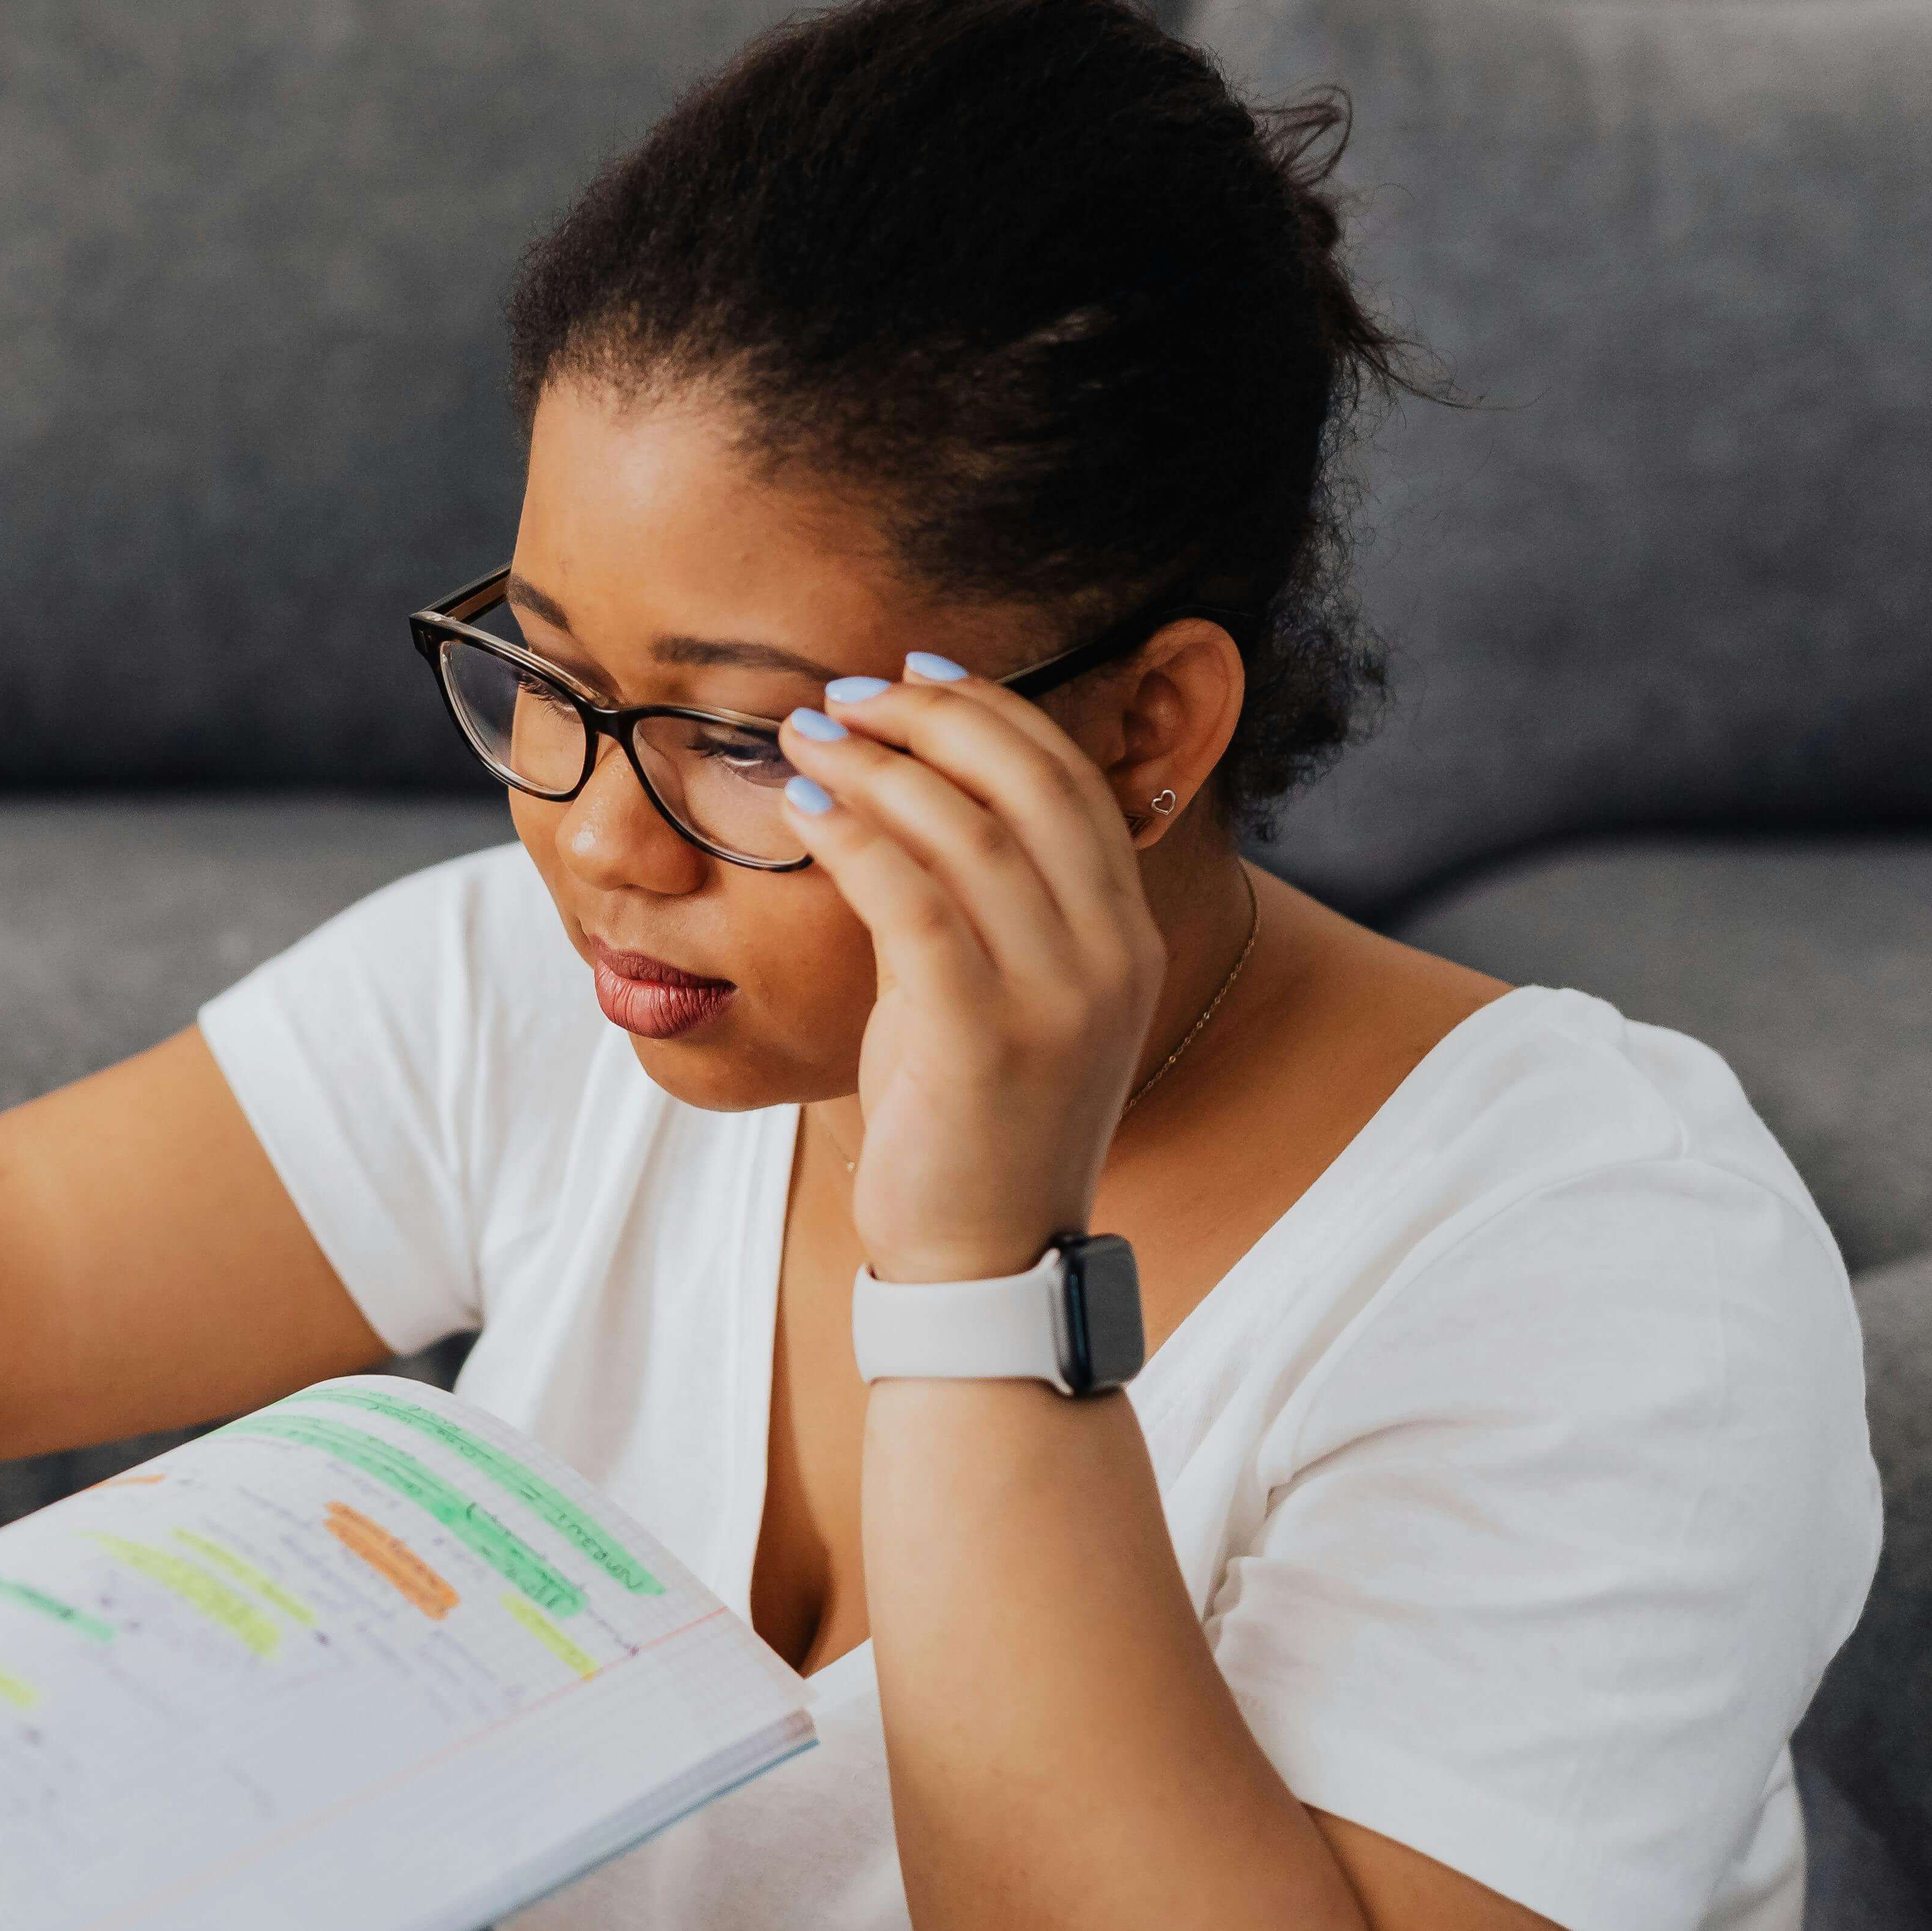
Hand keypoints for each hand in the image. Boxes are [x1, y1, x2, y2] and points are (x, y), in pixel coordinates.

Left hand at [775, 659, 1165, 1284]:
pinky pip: (915, 904)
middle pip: (1028, 782)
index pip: (1070, 779)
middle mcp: (1112, 953)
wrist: (983, 1259)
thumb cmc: (971, 1123)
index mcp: (1127, 933)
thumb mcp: (998, 995)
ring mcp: (1060, 996)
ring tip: (806, 736)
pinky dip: (856, 840)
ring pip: (968, 831)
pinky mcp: (985, 1036)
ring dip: (877, 766)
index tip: (913, 671)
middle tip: (845, 692)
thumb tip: (904, 799)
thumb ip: (978, 905)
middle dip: (931, 716)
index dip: (993, 708)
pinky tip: (804, 810)